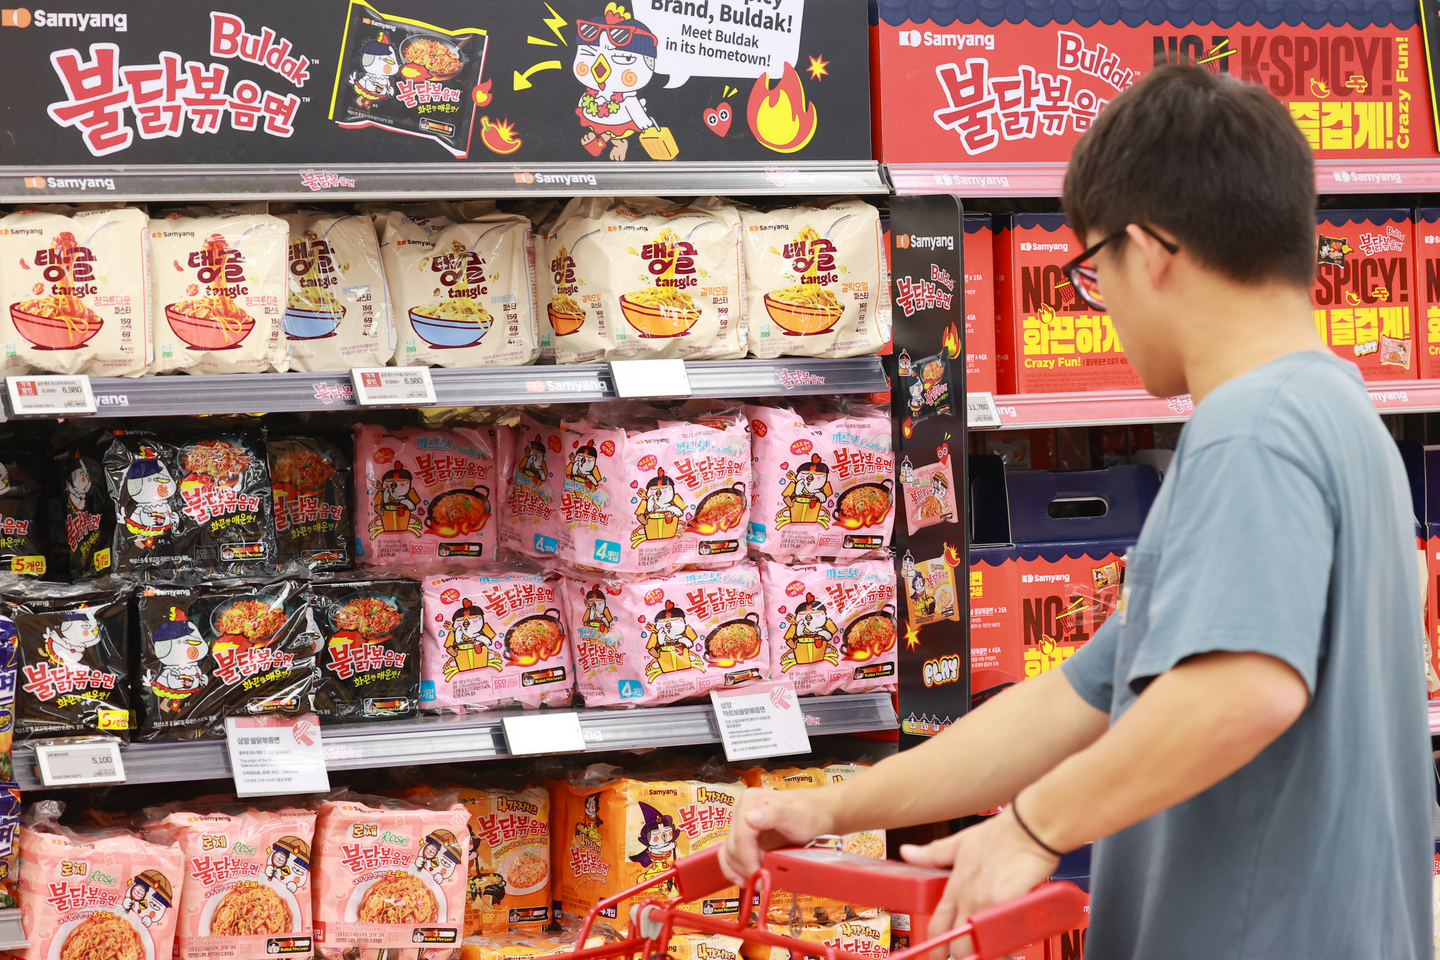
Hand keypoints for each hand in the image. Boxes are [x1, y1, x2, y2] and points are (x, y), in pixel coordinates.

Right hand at [719, 788, 834, 884]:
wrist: (817, 815)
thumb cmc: (810, 814)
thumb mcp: (797, 815)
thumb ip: (775, 815)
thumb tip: (749, 819)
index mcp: (749, 802)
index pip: (741, 836)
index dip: (747, 859)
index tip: (758, 876)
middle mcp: (740, 812)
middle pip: (733, 847)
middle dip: (746, 867)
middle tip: (763, 882)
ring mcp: (740, 826)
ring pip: (729, 854)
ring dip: (741, 871)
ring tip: (757, 882)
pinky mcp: (743, 838)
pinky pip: (730, 856)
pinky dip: (735, 870)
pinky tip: (744, 880)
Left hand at [899, 808, 1059, 959]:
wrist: (1029, 828)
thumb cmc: (1000, 835)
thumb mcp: (959, 842)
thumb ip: (933, 853)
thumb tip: (907, 852)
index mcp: (956, 887)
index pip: (938, 926)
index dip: (936, 947)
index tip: (937, 955)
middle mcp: (969, 899)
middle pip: (959, 945)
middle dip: (963, 956)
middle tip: (970, 954)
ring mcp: (988, 905)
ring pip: (982, 947)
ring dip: (988, 953)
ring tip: (994, 951)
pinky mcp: (1009, 907)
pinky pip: (1005, 939)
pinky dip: (1008, 947)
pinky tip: (1013, 944)